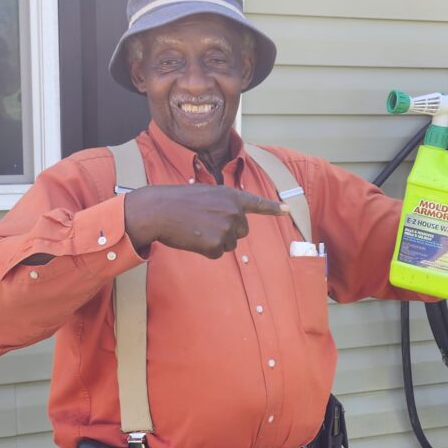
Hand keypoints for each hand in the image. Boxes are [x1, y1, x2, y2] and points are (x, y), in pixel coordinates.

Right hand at [124, 185, 289, 257]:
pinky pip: (217, 253)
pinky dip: (205, 250)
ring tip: (196, 228)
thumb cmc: (178, 201)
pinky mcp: (217, 244)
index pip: (257, 203)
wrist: (160, 210)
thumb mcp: (207, 194)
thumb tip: (233, 223)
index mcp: (232, 196)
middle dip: (228, 231)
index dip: (273, 208)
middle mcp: (234, 212)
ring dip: (215, 240)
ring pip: (229, 244)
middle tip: (205, 223)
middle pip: (242, 231)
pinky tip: (193, 238)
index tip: (287, 210)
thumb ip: (224, 205)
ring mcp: (227, 228)